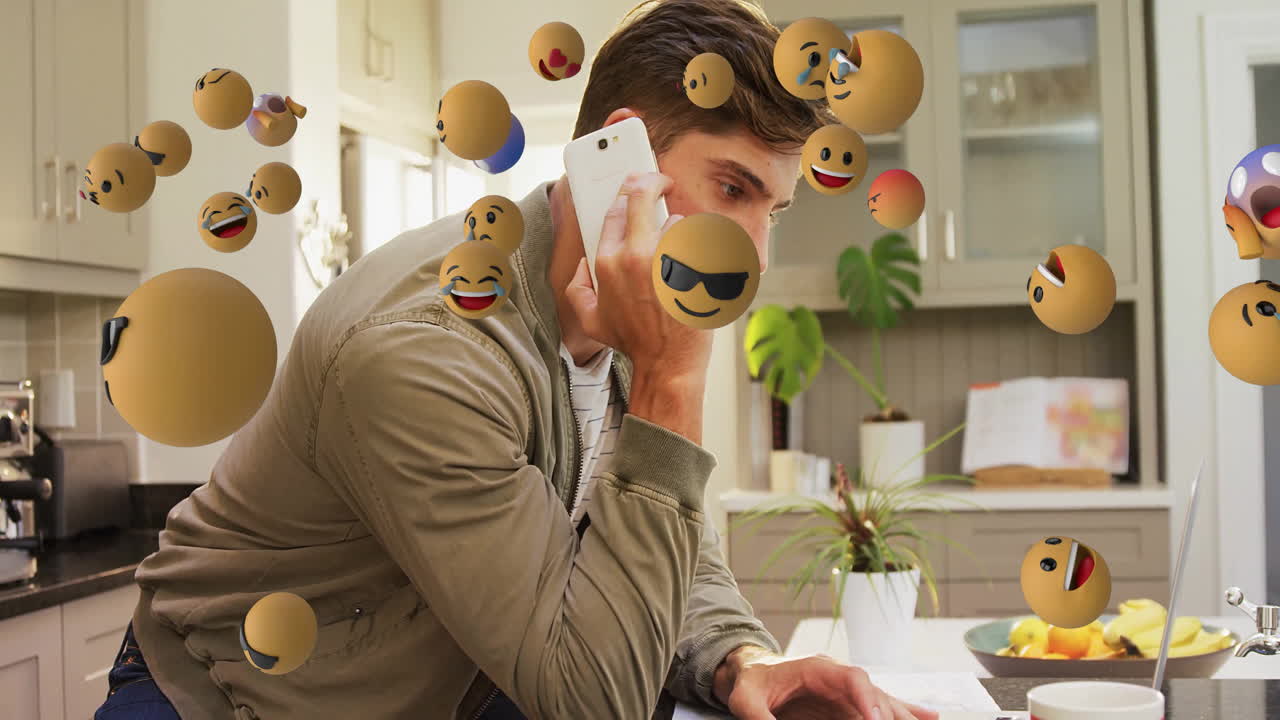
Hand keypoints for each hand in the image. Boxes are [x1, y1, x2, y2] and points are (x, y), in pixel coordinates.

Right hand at [563, 172, 709, 380]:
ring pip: (676, 221)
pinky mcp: (694, 266)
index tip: (637, 187)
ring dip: (678, 233)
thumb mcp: (590, 319)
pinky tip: (696, 266)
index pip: (616, 208)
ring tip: (678, 257)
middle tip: (663, 181)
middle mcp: (635, 254)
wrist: (668, 362)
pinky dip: (699, 249)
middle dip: (653, 180)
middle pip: (642, 195)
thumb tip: (584, 263)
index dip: (627, 192)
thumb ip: (577, 286)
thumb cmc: (632, 342)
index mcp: (608, 262)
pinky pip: (700, 240)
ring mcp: (668, 258)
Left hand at [719, 649, 938, 719]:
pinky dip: (905, 712)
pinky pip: (881, 709)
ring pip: (884, 703)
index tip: (876, 719)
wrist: (753, 673)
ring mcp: (847, 692)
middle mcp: (839, 677)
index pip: (851, 677)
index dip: (867, 698)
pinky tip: (929, 716)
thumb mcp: (746, 700)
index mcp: (817, 669)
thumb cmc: (751, 683)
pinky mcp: (849, 705)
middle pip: (875, 693)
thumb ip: (760, 717)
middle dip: (893, 714)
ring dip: (902, 716)